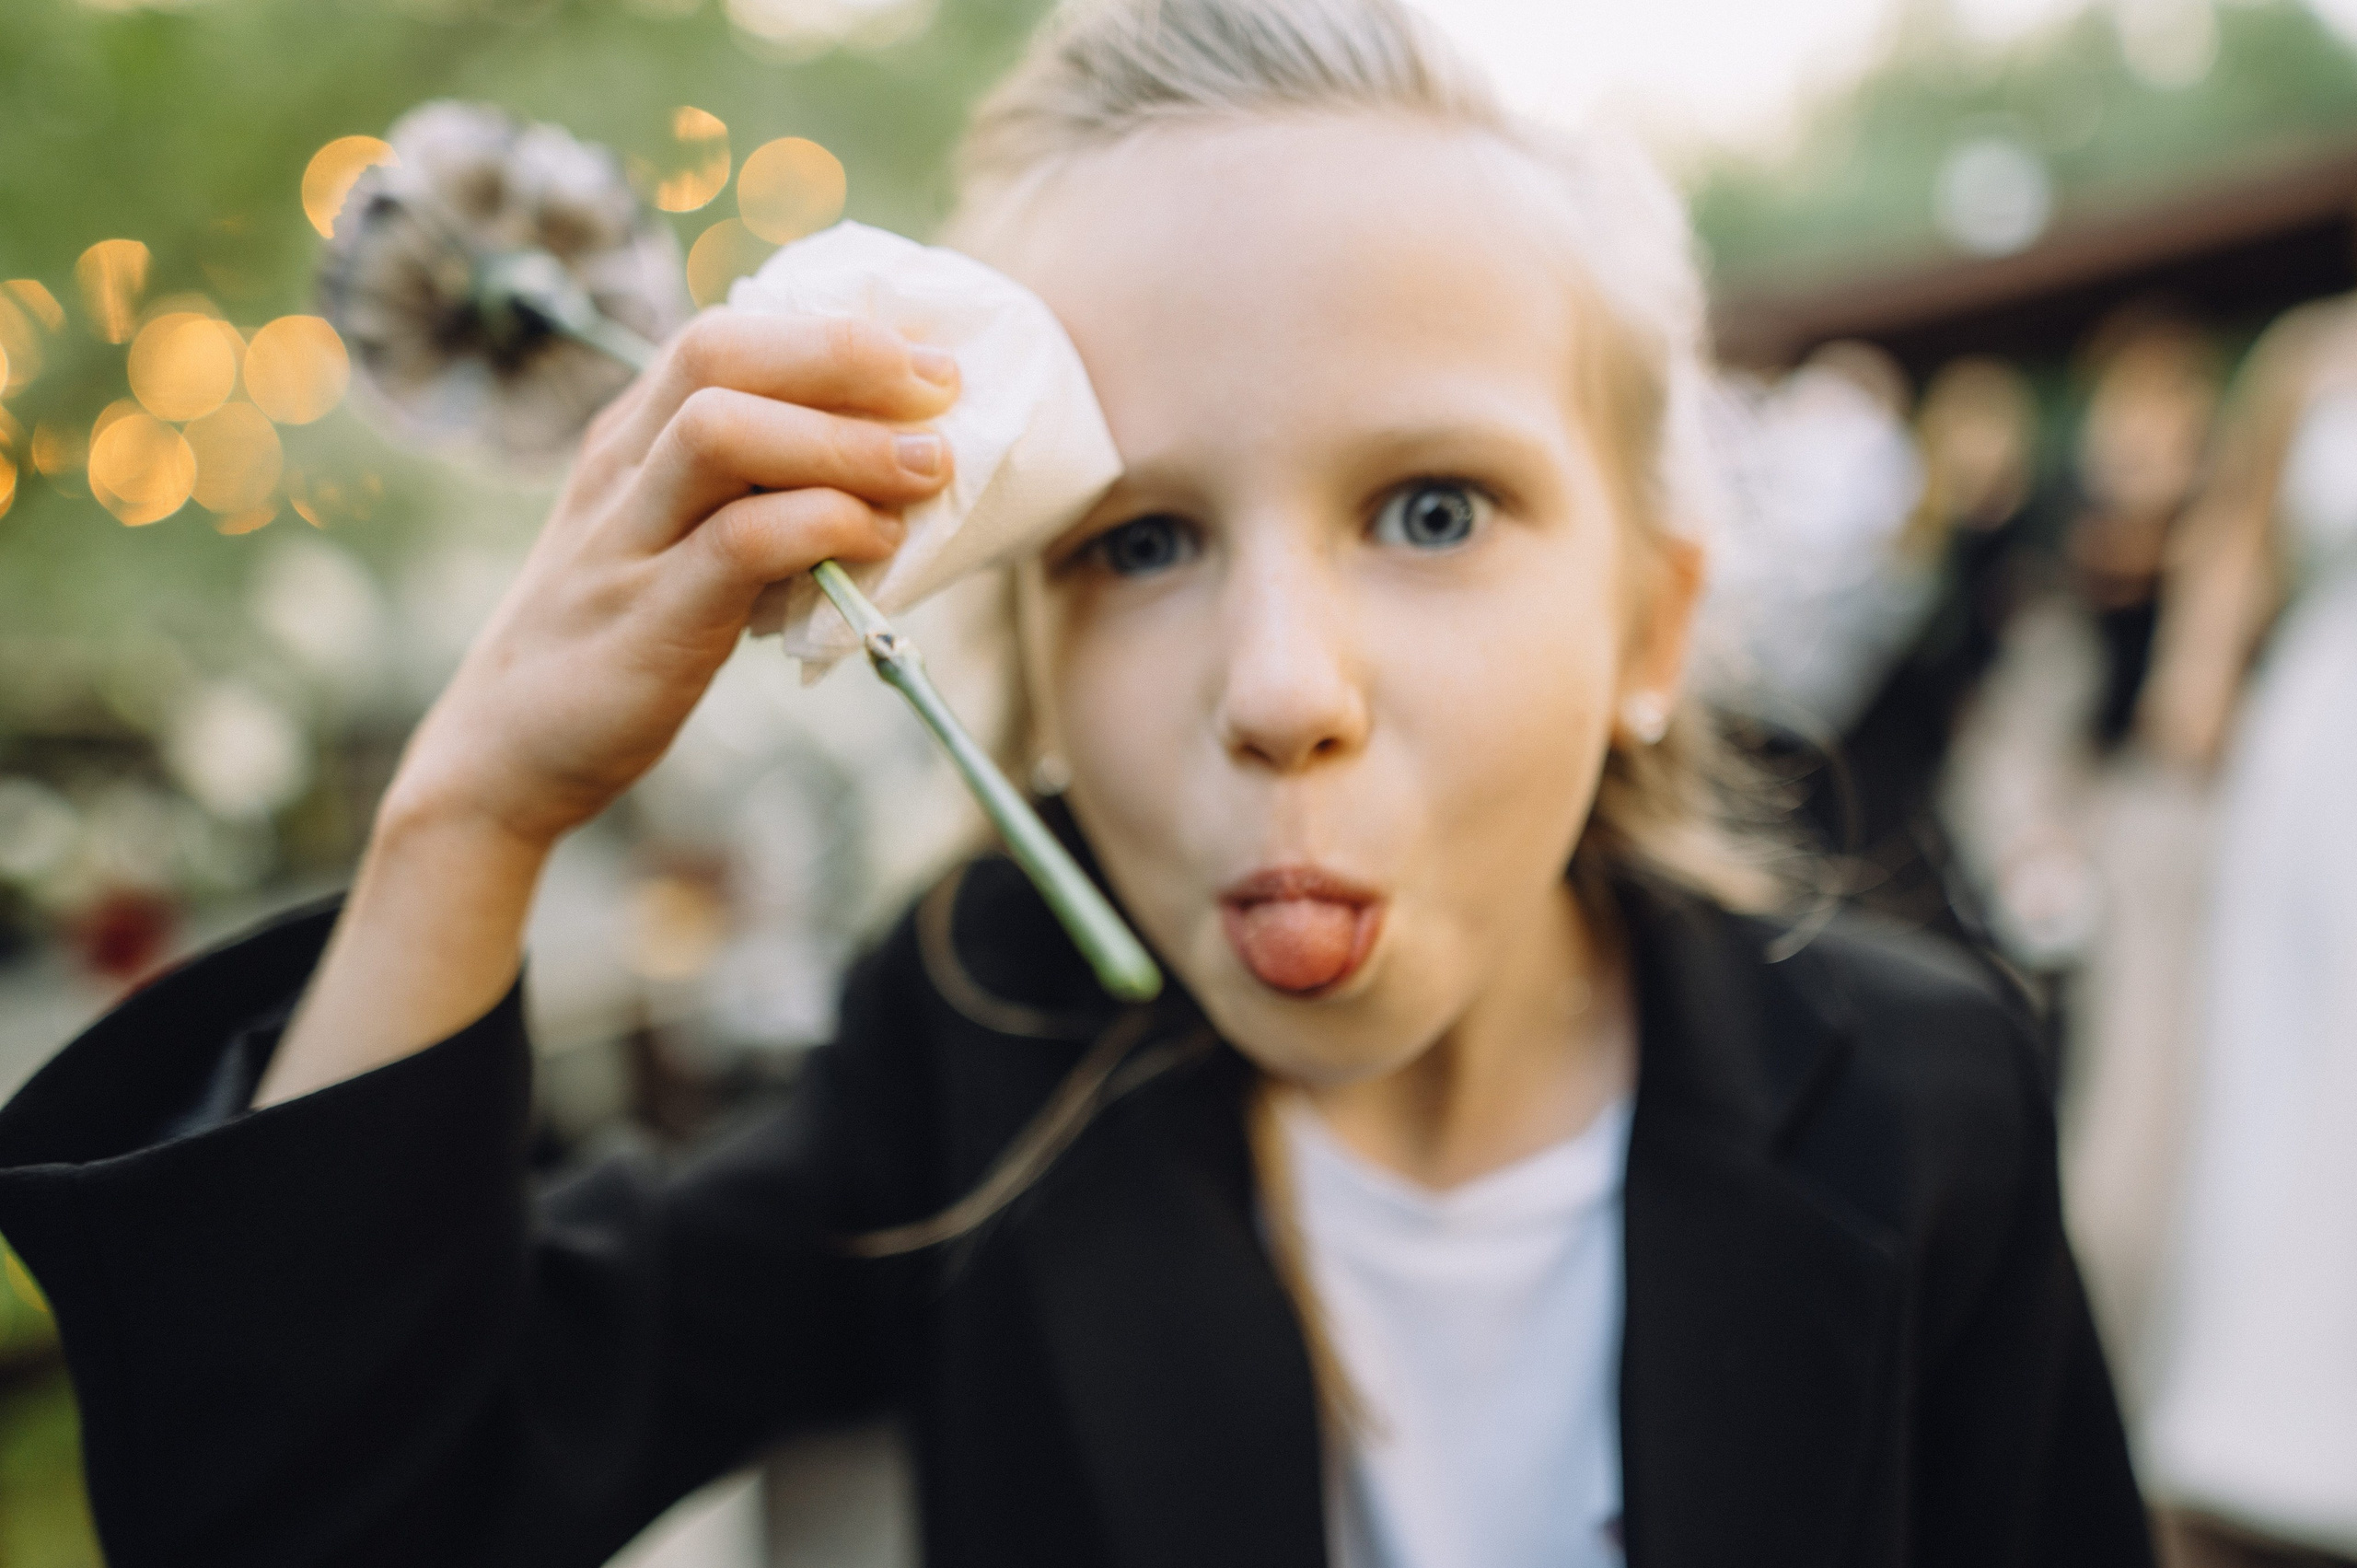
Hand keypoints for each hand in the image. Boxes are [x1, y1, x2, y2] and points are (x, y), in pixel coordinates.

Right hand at [255, 311, 955, 1106]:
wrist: (507, 752)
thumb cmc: (621, 640)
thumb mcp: (678, 540)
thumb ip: (752, 494)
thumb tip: (891, 465)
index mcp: (631, 437)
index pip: (724, 334)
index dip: (832, 333)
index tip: (924, 358)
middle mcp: (620, 468)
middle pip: (718, 350)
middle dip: (843, 354)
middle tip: (943, 386)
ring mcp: (625, 538)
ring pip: (721, 431)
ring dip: (842, 439)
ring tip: (928, 465)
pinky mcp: (646, 618)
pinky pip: (736, 542)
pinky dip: (821, 526)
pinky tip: (877, 542)